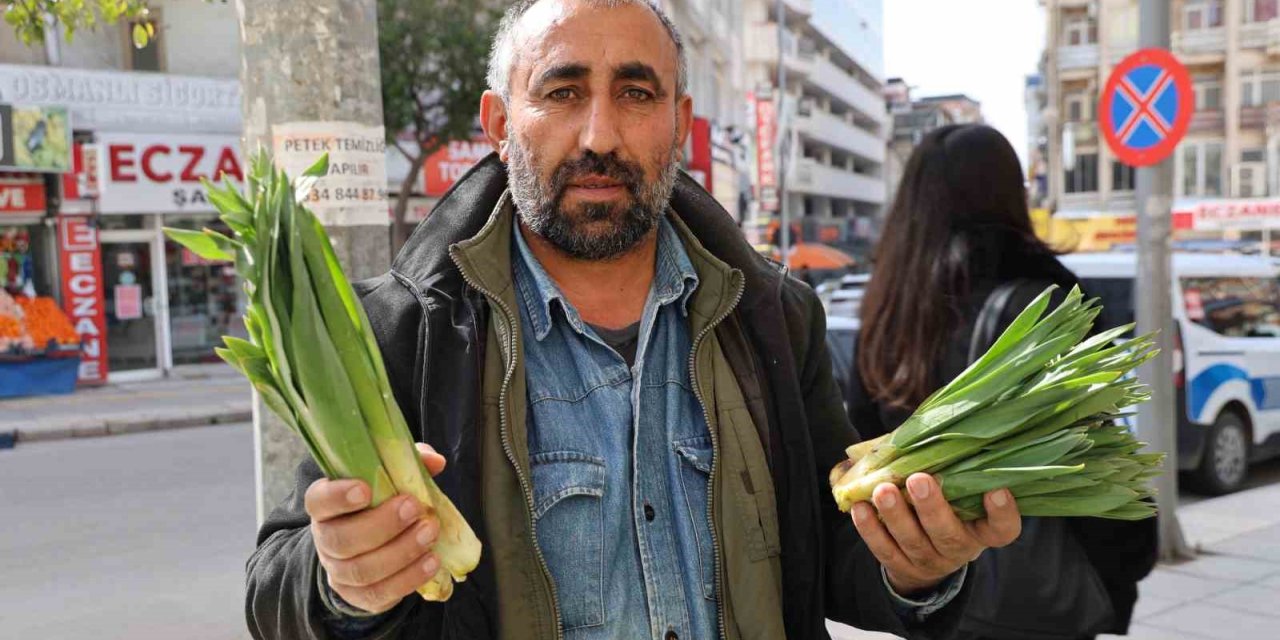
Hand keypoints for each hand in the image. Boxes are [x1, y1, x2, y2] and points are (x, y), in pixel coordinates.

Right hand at [307, 443, 447, 613]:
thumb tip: (435, 461)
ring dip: (401, 552)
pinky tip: (431, 562)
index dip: (337, 497)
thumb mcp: (389, 477)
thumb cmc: (380, 503)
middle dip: (381, 525)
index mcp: (325, 505)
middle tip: (414, 508)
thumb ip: (408, 463)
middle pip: (342, 539)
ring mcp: (339, 571)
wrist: (369, 547)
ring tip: (430, 533)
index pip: (318, 501)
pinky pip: (378, 594)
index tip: (364, 489)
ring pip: (362, 570)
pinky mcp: (358, 596)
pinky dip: (408, 579)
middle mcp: (326, 539)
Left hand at [850, 473, 1021, 596]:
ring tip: (882, 491)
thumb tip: (925, 427)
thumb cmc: (946, 505)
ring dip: (896, 515)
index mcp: (982, 530)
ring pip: (913, 542)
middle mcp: (960, 548)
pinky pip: (885, 550)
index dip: (1003, 514)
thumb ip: (948, 466)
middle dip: (932, 507)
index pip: (1003, 529)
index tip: (997, 490)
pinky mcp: (902, 566)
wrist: (927, 553)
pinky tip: (860, 508)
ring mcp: (930, 561)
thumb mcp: (956, 490)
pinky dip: (871, 530)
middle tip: (918, 480)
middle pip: (949, 535)